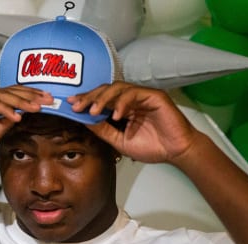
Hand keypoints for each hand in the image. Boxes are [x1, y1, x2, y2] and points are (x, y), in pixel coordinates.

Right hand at [0, 85, 53, 162]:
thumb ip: (3, 125)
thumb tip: (21, 119)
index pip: (14, 97)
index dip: (31, 98)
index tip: (48, 103)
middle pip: (12, 92)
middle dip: (32, 97)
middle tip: (50, 101)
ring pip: (3, 96)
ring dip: (21, 102)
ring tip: (37, 108)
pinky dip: (4, 109)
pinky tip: (15, 116)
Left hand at [68, 82, 201, 163]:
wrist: (176, 151)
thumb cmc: (153, 146)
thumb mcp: (120, 141)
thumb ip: (104, 130)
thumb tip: (84, 121)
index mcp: (123, 108)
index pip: (102, 99)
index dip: (87, 100)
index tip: (71, 105)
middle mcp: (132, 99)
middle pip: (106, 90)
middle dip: (90, 97)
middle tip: (77, 105)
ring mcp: (143, 96)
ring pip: (118, 88)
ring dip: (103, 98)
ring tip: (93, 110)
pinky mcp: (154, 96)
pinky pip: (134, 94)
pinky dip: (123, 103)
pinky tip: (116, 115)